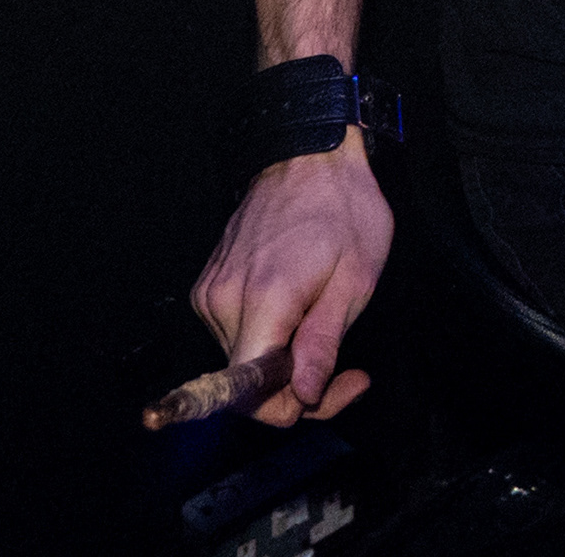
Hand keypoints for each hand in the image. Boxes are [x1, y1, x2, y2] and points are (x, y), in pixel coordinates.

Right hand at [188, 139, 391, 423]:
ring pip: (242, 362)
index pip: (250, 394)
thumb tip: (305, 395)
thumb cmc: (342, 209)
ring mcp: (210, 293)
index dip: (290, 408)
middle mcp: (223, 301)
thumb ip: (323, 342)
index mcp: (263, 301)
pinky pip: (236, 335)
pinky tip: (300, 317)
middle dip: (297, 389)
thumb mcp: (355, 279)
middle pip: (246, 384)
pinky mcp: (209, 286)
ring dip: (283, 365)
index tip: (334, 391)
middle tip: (348, 373)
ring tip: (326, 334)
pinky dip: (267, 339)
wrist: (307, 156)